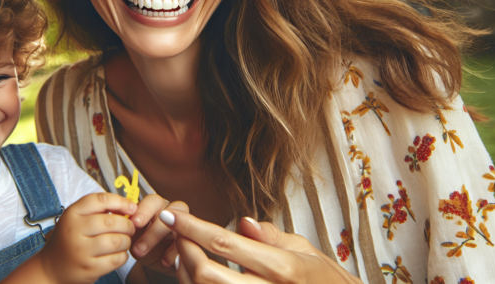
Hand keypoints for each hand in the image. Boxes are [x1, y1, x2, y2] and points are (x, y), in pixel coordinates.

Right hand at [39, 192, 137, 283]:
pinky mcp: (88, 269)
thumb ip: (99, 210)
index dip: (121, 202)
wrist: (51, 268)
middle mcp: (74, 231)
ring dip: (127, 241)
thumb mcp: (77, 218)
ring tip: (125, 241)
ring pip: (117, 241)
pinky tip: (119, 253)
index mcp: (72, 214)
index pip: (100, 200)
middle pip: (112, 222)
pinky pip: (116, 259)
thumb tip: (130, 206)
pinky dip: (123, 256)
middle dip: (128, 224)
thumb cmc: (70, 238)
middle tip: (130, 228)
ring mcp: (81, 252)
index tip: (132, 207)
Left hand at [128, 194, 189, 277]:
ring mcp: (183, 225)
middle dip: (153, 229)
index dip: (144, 210)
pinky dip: (173, 253)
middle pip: (168, 211)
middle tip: (139, 246)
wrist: (157, 261)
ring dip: (160, 241)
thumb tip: (117, 222)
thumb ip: (129, 226)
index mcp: (156, 206)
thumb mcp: (133, 235)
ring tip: (144, 255)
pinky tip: (163, 262)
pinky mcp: (189, 240)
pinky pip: (185, 243)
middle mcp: (171, 211)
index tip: (134, 223)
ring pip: (179, 225)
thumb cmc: (142, 243)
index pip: (152, 200)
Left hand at [160, 209, 362, 283]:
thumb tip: (242, 221)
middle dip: (184, 250)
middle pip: (207, 274)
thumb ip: (271, 236)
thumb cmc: (321, 278)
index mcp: (282, 267)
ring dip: (186, 271)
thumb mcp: (304, 249)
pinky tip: (195, 273)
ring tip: (184, 251)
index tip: (173, 216)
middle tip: (176, 232)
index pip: (225, 243)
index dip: (193, 228)